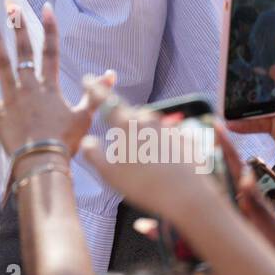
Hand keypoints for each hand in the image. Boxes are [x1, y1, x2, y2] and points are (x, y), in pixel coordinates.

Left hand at [0, 1, 103, 171]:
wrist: (43, 163)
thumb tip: (110, 74)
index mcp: (50, 87)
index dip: (49, 28)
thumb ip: (97, 93)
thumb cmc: (65, 142)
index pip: (51, 51)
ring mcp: (10, 97)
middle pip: (23, 49)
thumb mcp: (85, 117)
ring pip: (1, 61)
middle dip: (17, 24)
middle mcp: (29, 86)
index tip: (44, 7)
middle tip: (10, 2)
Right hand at [81, 100, 225, 218]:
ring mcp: (168, 128)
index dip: (94, 88)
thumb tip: (86, 140)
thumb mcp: (109, 173)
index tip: (88, 79)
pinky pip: (165, 135)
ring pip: (147, 123)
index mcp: (126, 124)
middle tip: (114, 132)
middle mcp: (147, 120)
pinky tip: (158, 159)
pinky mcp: (183, 139)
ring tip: (137, 152)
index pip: (105, 100)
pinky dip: (157, 142)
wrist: (187, 196)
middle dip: (119, 117)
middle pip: (128, 112)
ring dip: (139, 131)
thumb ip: (93, 154)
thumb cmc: (144, 185)